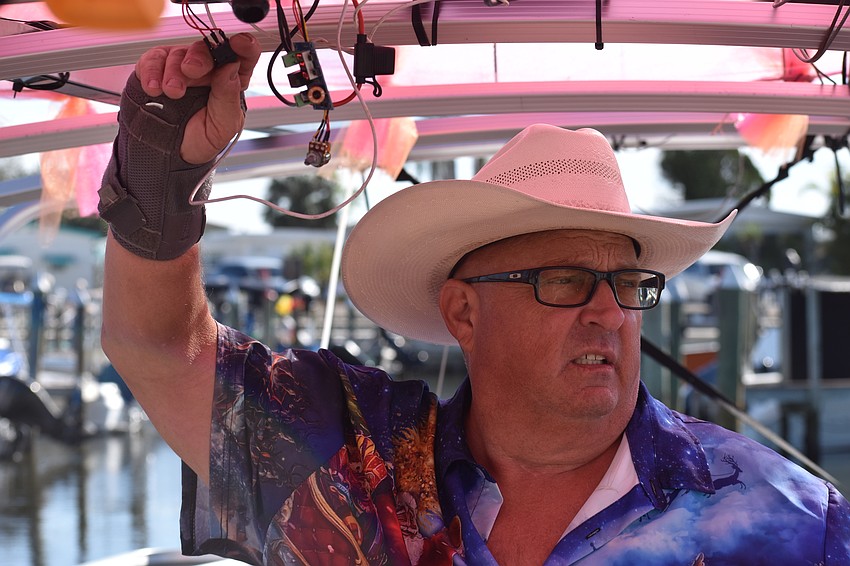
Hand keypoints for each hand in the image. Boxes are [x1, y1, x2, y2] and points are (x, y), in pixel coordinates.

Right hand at [134, 33, 261, 163]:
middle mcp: (208, 70)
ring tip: (172, 92)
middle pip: (208, 48)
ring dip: (174, 71)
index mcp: (231, 81)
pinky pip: (154, 59)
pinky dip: (152, 71)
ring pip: (179, 53)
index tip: (240, 43)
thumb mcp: (223, 126)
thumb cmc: (201, 140)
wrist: (170, 154)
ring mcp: (181, 67)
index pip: (244, 56)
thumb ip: (228, 97)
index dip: (245, 46)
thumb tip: (230, 68)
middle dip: (200, 57)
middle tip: (192, 70)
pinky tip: (154, 88)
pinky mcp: (157, 69)